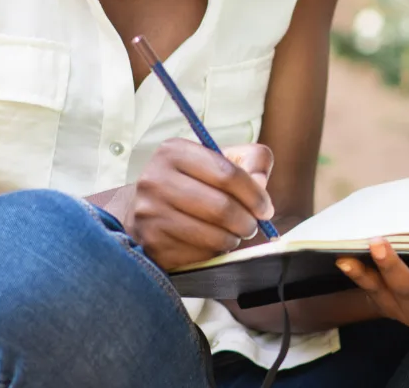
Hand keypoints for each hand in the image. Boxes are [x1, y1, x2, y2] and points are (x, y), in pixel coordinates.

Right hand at [124, 138, 274, 270]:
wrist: (143, 208)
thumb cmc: (191, 180)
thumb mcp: (218, 158)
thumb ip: (250, 160)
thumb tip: (260, 181)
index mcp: (174, 151)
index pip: (227, 173)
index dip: (254, 194)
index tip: (265, 208)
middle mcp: (155, 180)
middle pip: (220, 207)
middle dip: (247, 221)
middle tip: (252, 226)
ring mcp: (149, 214)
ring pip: (211, 235)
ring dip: (232, 239)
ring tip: (234, 234)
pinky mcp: (151, 244)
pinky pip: (197, 256)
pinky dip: (213, 253)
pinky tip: (211, 244)